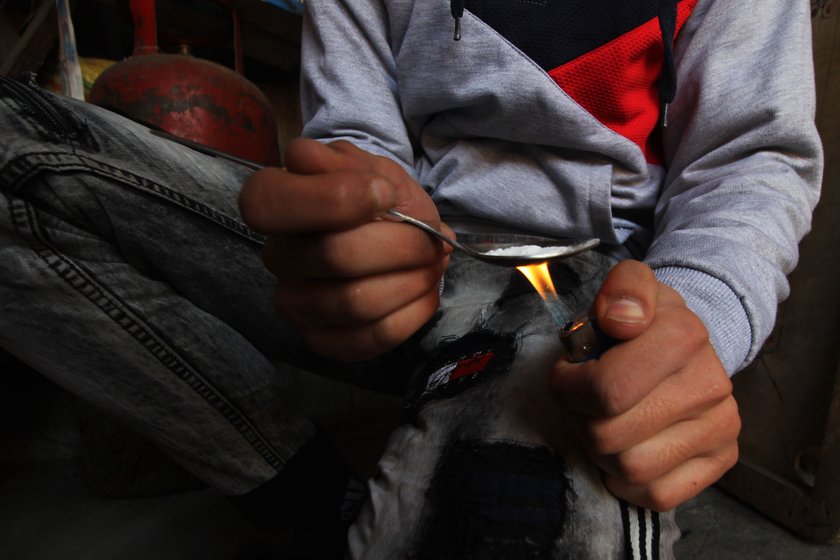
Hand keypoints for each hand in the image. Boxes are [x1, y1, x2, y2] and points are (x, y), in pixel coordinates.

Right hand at [239, 138, 451, 360]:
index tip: (387, 194)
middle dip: (402, 245)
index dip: (336, 198)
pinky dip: (412, 314)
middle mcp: (276, 256)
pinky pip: (371, 336)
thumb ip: (349, 164)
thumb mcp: (370, 166)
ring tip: (433, 263)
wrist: (393, 234)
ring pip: (357, 302)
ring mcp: (294, 303)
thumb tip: (336, 171)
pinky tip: (426, 293)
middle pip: (335, 256)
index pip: (269, 204)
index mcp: (272, 203)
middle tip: (433, 238)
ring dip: (412, 281)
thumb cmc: (377, 197)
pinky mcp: (321, 339)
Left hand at [549, 260, 739, 510]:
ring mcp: (720, 426)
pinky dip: (628, 481)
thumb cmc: (641, 321)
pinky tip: (625, 447)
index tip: (568, 373)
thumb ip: (622, 287)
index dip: (569, 387)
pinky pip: (658, 495)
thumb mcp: (628, 286)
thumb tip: (621, 318)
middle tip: (582, 400)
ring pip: (630, 469)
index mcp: (684, 335)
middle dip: (580, 419)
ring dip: (601, 451)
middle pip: (609, 434)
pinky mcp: (721, 460)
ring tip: (604, 421)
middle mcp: (710, 384)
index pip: (605, 389)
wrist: (685, 345)